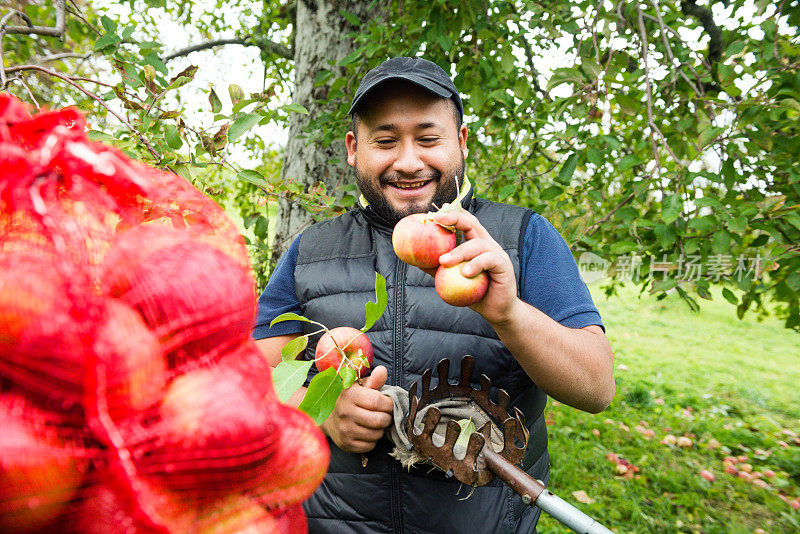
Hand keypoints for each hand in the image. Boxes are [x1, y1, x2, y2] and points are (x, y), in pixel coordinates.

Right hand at [320, 365, 393, 452]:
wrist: (328, 417)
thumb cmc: (349, 399)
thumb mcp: (359, 386)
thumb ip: (374, 380)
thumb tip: (382, 371)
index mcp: (350, 396)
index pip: (379, 402)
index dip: (390, 404)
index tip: (389, 404)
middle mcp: (345, 413)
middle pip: (380, 420)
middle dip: (387, 418)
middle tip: (384, 414)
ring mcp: (345, 430)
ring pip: (377, 434)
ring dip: (380, 429)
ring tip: (374, 423)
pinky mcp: (346, 444)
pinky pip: (370, 446)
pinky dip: (372, 440)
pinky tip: (366, 431)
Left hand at [434, 210, 520, 325]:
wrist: (496, 310)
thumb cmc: (474, 293)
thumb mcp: (452, 280)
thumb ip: (437, 268)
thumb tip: (416, 260)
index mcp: (475, 243)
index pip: (464, 222)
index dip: (452, 214)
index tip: (435, 212)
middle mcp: (487, 244)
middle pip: (472, 223)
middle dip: (455, 218)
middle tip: (437, 220)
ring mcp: (496, 253)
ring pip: (478, 244)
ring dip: (459, 251)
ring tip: (444, 261)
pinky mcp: (503, 265)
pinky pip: (489, 260)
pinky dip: (476, 264)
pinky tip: (465, 273)